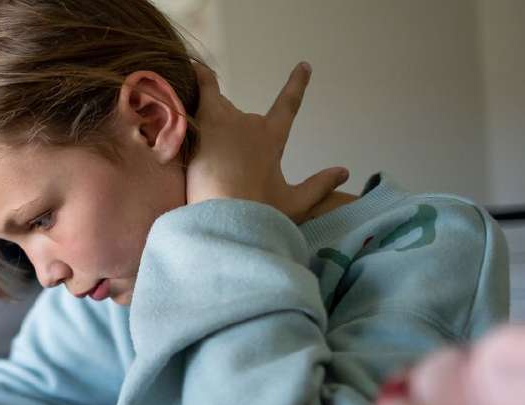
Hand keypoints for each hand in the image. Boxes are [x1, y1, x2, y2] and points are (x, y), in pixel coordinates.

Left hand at [186, 62, 348, 223]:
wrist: (226, 218)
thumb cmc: (260, 215)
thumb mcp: (295, 203)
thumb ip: (319, 185)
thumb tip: (345, 172)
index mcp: (272, 139)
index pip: (288, 106)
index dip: (296, 85)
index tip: (303, 66)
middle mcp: (250, 124)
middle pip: (238, 114)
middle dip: (228, 126)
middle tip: (216, 151)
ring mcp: (224, 122)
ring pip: (213, 102)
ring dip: (206, 101)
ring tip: (192, 101)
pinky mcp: (200, 127)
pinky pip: (195, 98)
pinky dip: (191, 89)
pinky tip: (178, 83)